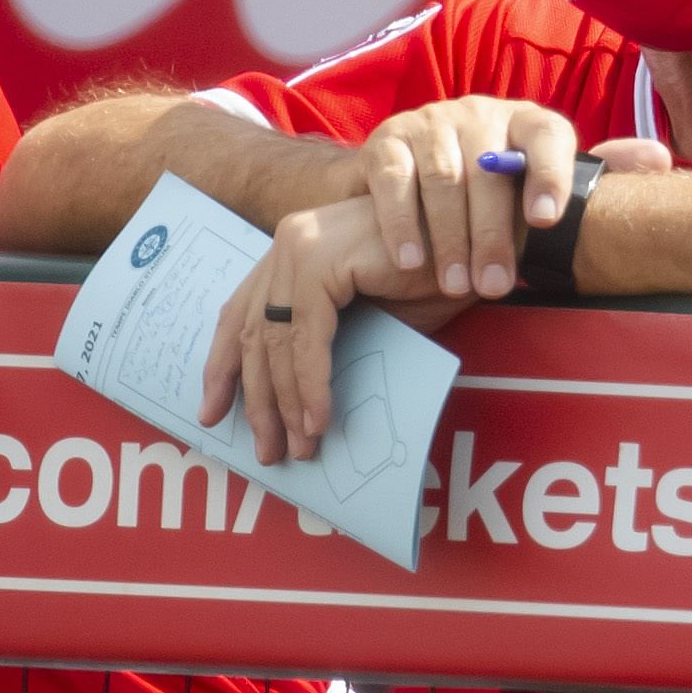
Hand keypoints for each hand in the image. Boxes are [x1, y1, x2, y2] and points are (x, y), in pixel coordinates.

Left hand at [202, 197, 447, 464]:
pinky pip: (307, 338)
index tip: (213, 413)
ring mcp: (302, 246)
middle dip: (256, 399)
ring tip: (300, 447)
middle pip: (253, 333)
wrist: (478, 245)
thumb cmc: (434, 276)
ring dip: (286, 403)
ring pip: (275, 341)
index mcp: (292, 249)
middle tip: (266, 451)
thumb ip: (328, 342)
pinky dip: (311, 385)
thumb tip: (294, 403)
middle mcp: (289, 241)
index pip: (241, 313)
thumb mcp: (369, 315)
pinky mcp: (324, 261)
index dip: (223, 366)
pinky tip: (318, 420)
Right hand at [350, 98, 650, 302]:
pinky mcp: (386, 141)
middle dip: (493, 234)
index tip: (547, 221)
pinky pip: (394, 180)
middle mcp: (480, 113)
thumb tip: (660, 161)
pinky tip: (409, 261)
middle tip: (496, 288)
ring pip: (443, 178)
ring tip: (456, 285)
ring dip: (450, 237)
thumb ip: (593, 174)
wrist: (405, 170)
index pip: (547, 135)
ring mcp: (431, 123)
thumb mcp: (539, 180)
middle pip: (490, 171)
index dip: (550, 174)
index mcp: (525, 121)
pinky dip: (400, 222)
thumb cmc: (489, 187)